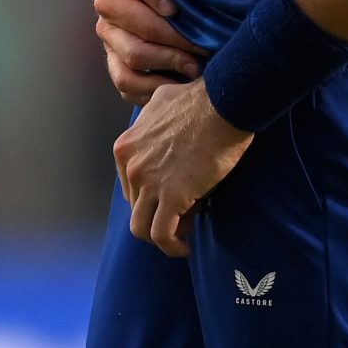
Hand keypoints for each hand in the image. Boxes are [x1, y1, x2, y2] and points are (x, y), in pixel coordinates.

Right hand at [95, 0, 206, 105]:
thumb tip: (167, 9)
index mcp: (110, 2)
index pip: (145, 29)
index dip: (176, 39)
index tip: (203, 44)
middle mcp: (105, 28)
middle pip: (135, 55)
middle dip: (171, 62)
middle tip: (200, 65)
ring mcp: (110, 48)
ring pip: (126, 79)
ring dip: (158, 85)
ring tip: (186, 81)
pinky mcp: (117, 61)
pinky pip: (127, 89)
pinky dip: (149, 95)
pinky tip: (174, 88)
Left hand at [114, 78, 252, 257]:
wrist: (222, 103)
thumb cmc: (200, 100)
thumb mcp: (161, 102)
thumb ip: (154, 119)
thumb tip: (163, 127)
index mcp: (126, 147)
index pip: (130, 186)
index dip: (150, 197)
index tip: (171, 200)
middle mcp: (130, 166)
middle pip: (136, 206)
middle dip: (157, 214)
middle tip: (183, 217)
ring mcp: (147, 182)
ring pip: (141, 227)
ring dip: (161, 236)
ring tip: (182, 235)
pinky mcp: (170, 196)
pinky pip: (161, 234)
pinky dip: (171, 247)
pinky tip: (185, 247)